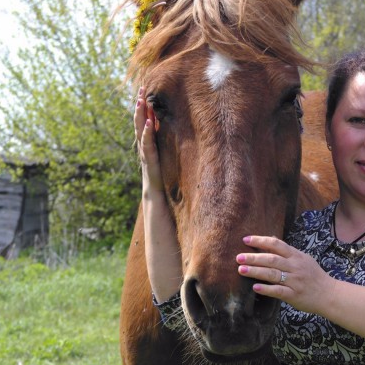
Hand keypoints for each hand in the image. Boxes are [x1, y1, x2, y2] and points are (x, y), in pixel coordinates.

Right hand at [134, 87, 162, 194]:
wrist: (156, 192)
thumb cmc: (160, 171)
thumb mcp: (162, 150)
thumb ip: (161, 137)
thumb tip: (165, 122)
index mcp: (147, 141)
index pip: (143, 119)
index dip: (143, 105)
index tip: (144, 89)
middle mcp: (144, 144)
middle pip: (139, 121)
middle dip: (140, 105)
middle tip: (141, 89)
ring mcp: (145, 151)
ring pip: (140, 131)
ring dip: (140, 116)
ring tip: (141, 101)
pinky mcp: (149, 160)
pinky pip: (147, 145)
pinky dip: (147, 134)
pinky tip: (149, 124)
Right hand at [135, 87, 181, 300]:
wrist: (173, 274)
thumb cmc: (187, 250)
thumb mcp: (195, 218)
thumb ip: (202, 203)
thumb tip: (221, 192)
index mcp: (164, 185)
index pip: (160, 149)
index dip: (156, 127)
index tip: (157, 103)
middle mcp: (156, 183)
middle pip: (149, 143)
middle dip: (146, 117)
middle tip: (144, 91)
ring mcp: (152, 188)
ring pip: (146, 150)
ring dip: (143, 124)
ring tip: (142, 99)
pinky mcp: (153, 196)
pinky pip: (151, 165)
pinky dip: (147, 146)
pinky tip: (149, 128)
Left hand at [236, 236, 335, 313]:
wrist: (329, 294)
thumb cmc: (314, 275)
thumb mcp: (303, 258)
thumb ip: (286, 250)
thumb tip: (270, 238)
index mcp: (296, 256)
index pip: (276, 244)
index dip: (260, 241)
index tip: (245, 240)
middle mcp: (295, 266)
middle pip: (272, 259)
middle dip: (254, 257)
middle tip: (238, 257)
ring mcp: (294, 281)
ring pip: (272, 274)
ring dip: (256, 272)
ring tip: (241, 270)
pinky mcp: (294, 295)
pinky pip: (278, 291)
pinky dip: (266, 289)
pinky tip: (255, 288)